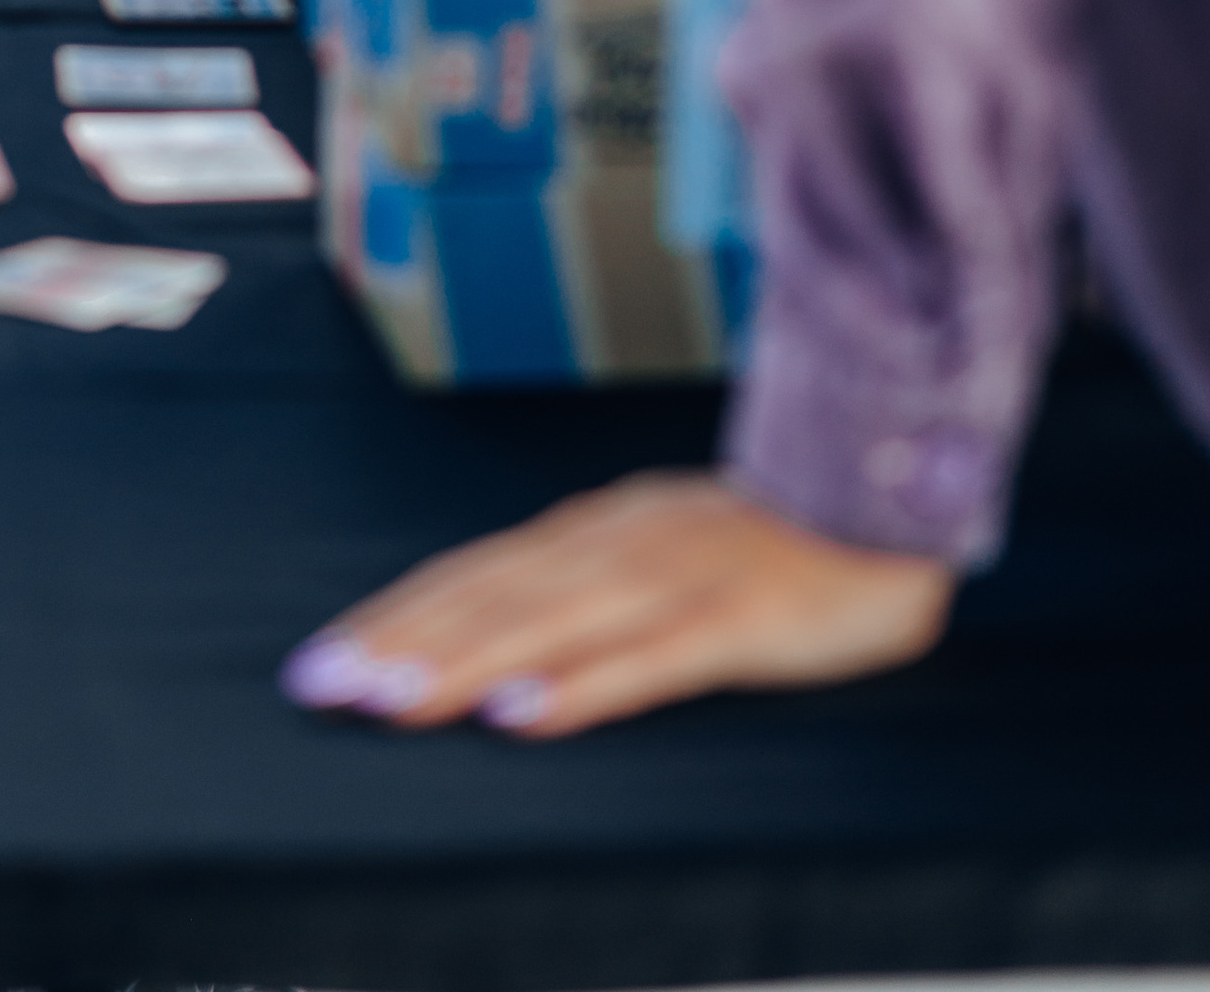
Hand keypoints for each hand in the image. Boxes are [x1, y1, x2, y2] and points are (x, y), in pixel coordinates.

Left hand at [281, 472, 952, 736]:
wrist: (889, 496)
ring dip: (464, 661)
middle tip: (321, 682)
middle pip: (492, 597)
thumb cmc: (766, 545)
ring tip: (392, 699)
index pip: (473, 575)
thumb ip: (586, 589)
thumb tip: (496, 638)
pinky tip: (527, 714)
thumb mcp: (659, 555)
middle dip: (401, 641)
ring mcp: (677, 578)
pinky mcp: (738, 621)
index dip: (395, 616)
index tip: (322, 660)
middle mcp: (619, 545)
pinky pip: (650, 658)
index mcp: (596, 534)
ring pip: (550, 622)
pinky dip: (583, 685)